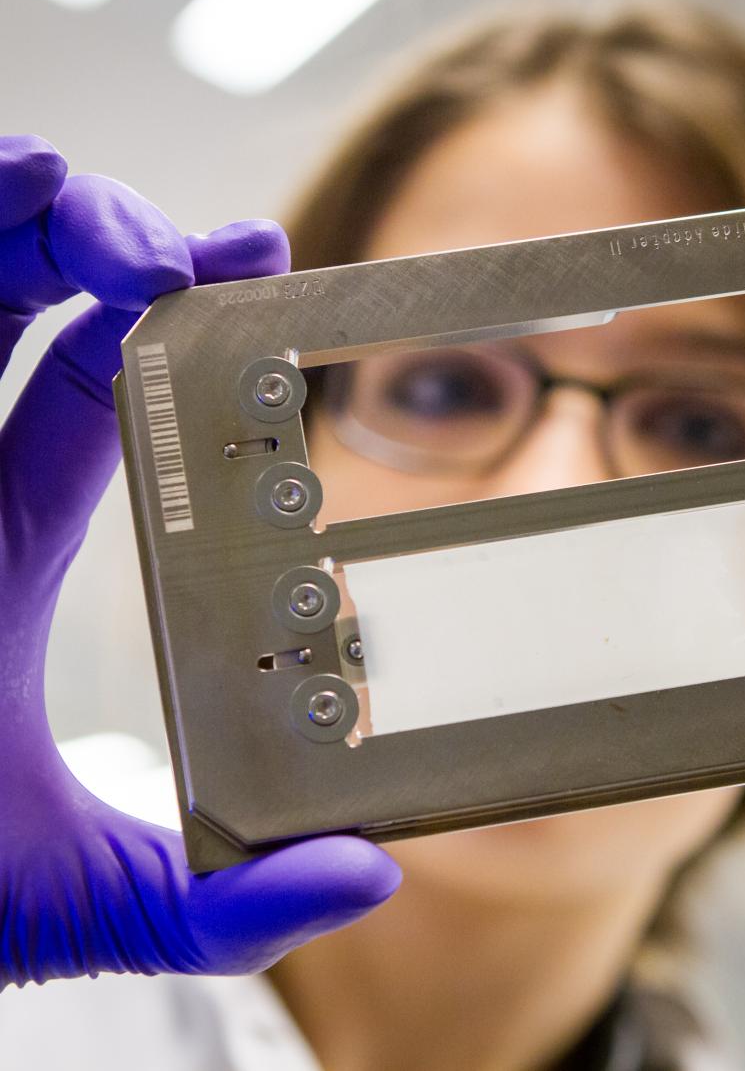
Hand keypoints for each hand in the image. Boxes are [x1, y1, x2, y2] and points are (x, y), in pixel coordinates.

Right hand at [0, 136, 399, 987]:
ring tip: (91, 203)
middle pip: (14, 296)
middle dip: (105, 241)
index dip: (164, 320)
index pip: (89, 389)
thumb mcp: (71, 898)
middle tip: (203, 249)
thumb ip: (215, 905)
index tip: (260, 262)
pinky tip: (14, 180)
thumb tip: (367, 881)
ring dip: (21, 211)